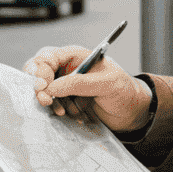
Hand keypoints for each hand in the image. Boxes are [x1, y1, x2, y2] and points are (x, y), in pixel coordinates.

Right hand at [25, 47, 151, 131]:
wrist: (132, 112)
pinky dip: (59, 111)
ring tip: (67, 111)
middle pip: (39, 72)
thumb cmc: (124, 91)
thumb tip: (52, 87)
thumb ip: (79, 84)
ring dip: (52, 103)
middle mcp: (67, 69)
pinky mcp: (68, 101)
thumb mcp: (107, 84)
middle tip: (46, 100)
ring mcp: (66, 86)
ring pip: (44, 91)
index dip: (41, 71)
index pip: (48, 57)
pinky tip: (74, 115)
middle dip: (39, 88)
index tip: (43, 87)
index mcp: (75, 56)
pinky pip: (54, 105)